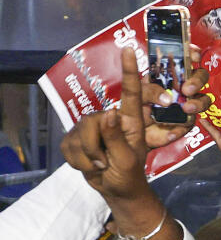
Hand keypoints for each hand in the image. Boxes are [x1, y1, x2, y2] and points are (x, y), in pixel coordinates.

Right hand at [62, 47, 204, 198]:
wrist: (115, 189)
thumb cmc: (129, 174)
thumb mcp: (126, 159)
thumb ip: (117, 137)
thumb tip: (109, 112)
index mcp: (130, 121)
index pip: (131, 93)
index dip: (129, 71)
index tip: (128, 49)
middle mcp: (110, 120)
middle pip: (92, 121)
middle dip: (94, 146)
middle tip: (105, 162)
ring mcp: (91, 128)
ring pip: (79, 135)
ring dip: (88, 156)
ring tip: (101, 165)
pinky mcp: (75, 138)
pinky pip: (69, 146)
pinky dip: (78, 161)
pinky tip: (90, 165)